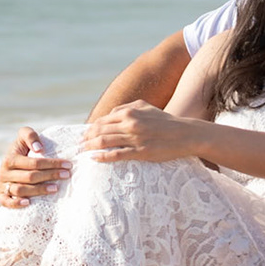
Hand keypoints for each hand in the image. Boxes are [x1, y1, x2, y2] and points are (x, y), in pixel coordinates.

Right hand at [0, 127, 70, 207]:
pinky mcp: (1, 196)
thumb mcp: (23, 139)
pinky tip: (28, 203)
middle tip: (66, 175)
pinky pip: (6, 202)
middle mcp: (4, 172)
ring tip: (55, 188)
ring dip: (39, 190)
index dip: (52, 163)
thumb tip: (39, 149)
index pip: (34, 162)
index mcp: (10, 158)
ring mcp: (2, 185)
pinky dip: (16, 203)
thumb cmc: (21, 151)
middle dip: (50, 175)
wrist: (8, 165)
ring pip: (20, 190)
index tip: (68, 165)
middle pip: (30, 176)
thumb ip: (29, 136)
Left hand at [78, 101, 204, 163]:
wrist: (185, 134)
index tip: (84, 135)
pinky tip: (94, 158)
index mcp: (130, 112)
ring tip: (83, 152)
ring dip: (90, 147)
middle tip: (79, 145)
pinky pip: (116, 155)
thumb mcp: (145, 107)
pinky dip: (103, 156)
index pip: (102, 120)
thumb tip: (110, 114)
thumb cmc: (164, 121)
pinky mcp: (141, 152)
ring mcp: (135, 138)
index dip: (90, 128)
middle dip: (86, 139)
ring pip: (104, 142)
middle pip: (100, 131)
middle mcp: (130, 123)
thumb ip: (127, 108)